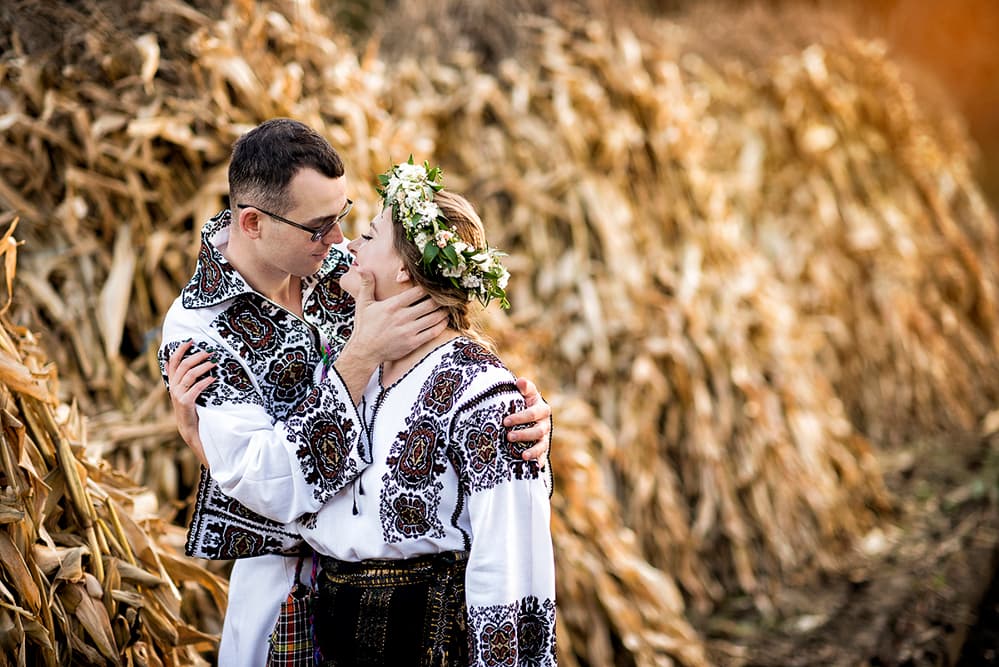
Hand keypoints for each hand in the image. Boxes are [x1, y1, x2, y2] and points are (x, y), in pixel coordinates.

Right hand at [166, 340, 215, 467]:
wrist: (189, 428)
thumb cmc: (190, 407)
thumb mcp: (183, 390)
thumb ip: (182, 377)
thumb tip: (179, 361)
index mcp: (172, 382)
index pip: (173, 361)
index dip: (181, 350)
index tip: (191, 341)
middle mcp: (173, 386)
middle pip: (183, 365)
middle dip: (196, 356)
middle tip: (209, 352)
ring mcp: (178, 395)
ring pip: (189, 375)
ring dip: (203, 367)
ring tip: (214, 363)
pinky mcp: (185, 403)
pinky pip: (195, 388)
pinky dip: (205, 382)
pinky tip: (213, 378)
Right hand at [346, 269, 448, 363]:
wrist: (365, 351)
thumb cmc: (365, 326)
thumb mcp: (363, 303)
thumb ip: (367, 284)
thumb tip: (362, 268)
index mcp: (392, 305)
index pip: (417, 291)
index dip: (430, 287)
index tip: (437, 283)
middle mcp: (402, 317)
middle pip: (429, 303)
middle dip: (441, 298)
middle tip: (450, 294)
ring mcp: (408, 331)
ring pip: (434, 317)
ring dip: (444, 311)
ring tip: (450, 305)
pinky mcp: (413, 343)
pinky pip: (433, 332)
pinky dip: (442, 325)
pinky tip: (445, 320)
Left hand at [504, 377, 551, 460]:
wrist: (529, 414)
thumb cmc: (524, 402)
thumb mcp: (525, 393)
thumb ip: (524, 387)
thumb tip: (520, 382)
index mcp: (542, 409)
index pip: (533, 413)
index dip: (520, 417)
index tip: (505, 421)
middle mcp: (545, 424)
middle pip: (538, 430)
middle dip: (524, 434)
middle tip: (508, 436)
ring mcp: (545, 437)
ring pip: (542, 445)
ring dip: (533, 450)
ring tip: (523, 455)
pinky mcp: (542, 449)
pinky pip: (543, 456)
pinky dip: (540, 461)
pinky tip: (535, 467)